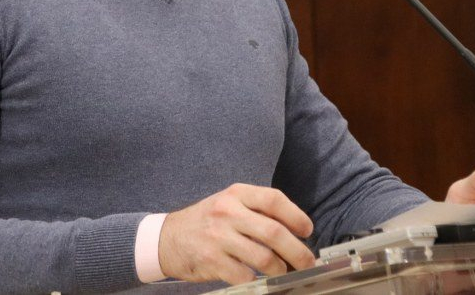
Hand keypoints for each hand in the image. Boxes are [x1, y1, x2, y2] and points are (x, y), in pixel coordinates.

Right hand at [157, 183, 316, 284]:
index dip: (296, 216)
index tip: (307, 230)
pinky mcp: (211, 261)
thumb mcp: (229, 204)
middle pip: (274, 232)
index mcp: (236, 194)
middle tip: (307, 261)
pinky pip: (245, 275)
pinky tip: (259, 278)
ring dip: (280, 269)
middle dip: (297, 251)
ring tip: (283, 271)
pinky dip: (257, 279)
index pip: (274, 199)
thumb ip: (257, 210)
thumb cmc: (207, 221)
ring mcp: (218, 237)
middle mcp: (228, 212)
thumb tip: (294, 229)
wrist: (168, 238)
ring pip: (264, 258)